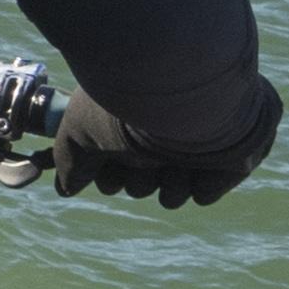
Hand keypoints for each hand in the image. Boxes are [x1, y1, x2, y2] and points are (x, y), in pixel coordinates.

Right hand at [34, 75, 279, 206]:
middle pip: (139, 185)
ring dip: (166, 182)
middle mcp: (160, 134)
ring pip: (170, 194)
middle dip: (136, 179)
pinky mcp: (222, 161)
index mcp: (130, 123)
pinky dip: (197, 184)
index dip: (107, 177)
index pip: (114, 170)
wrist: (186, 93)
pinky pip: (202, 194)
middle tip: (140, 160)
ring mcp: (192, 148)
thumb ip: (69, 161)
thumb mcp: (79, 128)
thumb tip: (66, 188)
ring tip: (172, 158)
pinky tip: (195, 162)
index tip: (105, 169)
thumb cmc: (126, 103)